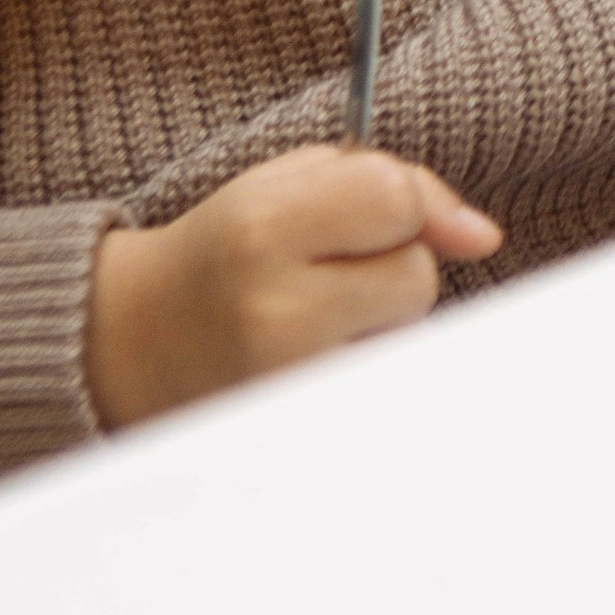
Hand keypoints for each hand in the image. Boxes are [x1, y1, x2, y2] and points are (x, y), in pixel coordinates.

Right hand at [86, 146, 500, 430]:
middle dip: (392, 266)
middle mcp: (274, 310)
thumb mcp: (285, 184)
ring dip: (381, 322)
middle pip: (416, 275)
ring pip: (406, 337)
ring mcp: (289, 384)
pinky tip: (312, 360)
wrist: (132, 343)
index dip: (401, 203)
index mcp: (263, 227)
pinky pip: (384, 381)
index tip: (373, 216)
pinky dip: (365, 365)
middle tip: (325, 271)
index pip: (394, 198)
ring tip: (312, 318)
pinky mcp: (302, 431)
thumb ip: (388, 183)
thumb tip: (482, 235)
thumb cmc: (226, 250)